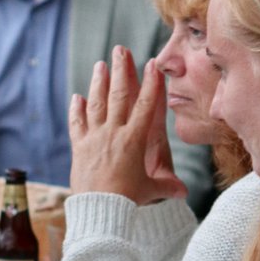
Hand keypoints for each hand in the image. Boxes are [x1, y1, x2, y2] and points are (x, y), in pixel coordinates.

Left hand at [68, 48, 186, 204]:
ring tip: (99, 65)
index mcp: (134, 140)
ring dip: (98, 82)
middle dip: (121, 71)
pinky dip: (76, 110)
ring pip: (96, 104)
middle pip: (118, 96)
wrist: (98, 209)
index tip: (151, 64)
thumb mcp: (150, 191)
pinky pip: (77, 124)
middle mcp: (113, 133)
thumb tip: (183, 192)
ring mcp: (94, 138)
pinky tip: (76, 97)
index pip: (145, 106)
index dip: (150, 84)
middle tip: (120, 50)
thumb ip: (166, 187)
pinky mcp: (79, 147)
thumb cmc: (127, 201)